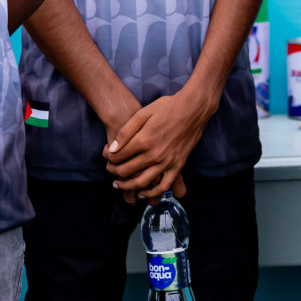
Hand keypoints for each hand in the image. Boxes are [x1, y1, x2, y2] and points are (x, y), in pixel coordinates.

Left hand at [103, 88, 214, 203]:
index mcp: (143, 140)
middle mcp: (154, 154)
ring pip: (142, 183)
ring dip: (127, 186)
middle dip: (113, 172)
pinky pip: (164, 186)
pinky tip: (142, 193)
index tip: (107, 155)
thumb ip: (126, 131)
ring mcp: (167, 162)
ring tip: (119, 185)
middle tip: (109, 169)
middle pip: (126, 171)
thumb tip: (111, 149)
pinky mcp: (178, 165)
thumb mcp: (143, 113)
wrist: (193, 108)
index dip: (108, 157)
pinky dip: (151, 193)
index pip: (118, 157)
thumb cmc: (167, 107)